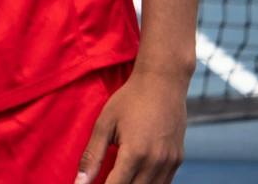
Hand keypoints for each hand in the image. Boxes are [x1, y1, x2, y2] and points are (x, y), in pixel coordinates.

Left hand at [75, 68, 187, 183]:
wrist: (162, 83)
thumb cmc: (129, 100)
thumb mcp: (104, 124)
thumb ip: (92, 156)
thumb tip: (79, 182)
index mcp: (135, 153)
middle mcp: (156, 162)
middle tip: (105, 179)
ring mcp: (170, 162)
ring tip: (119, 177)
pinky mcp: (178, 160)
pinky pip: (164, 183)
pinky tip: (135, 178)